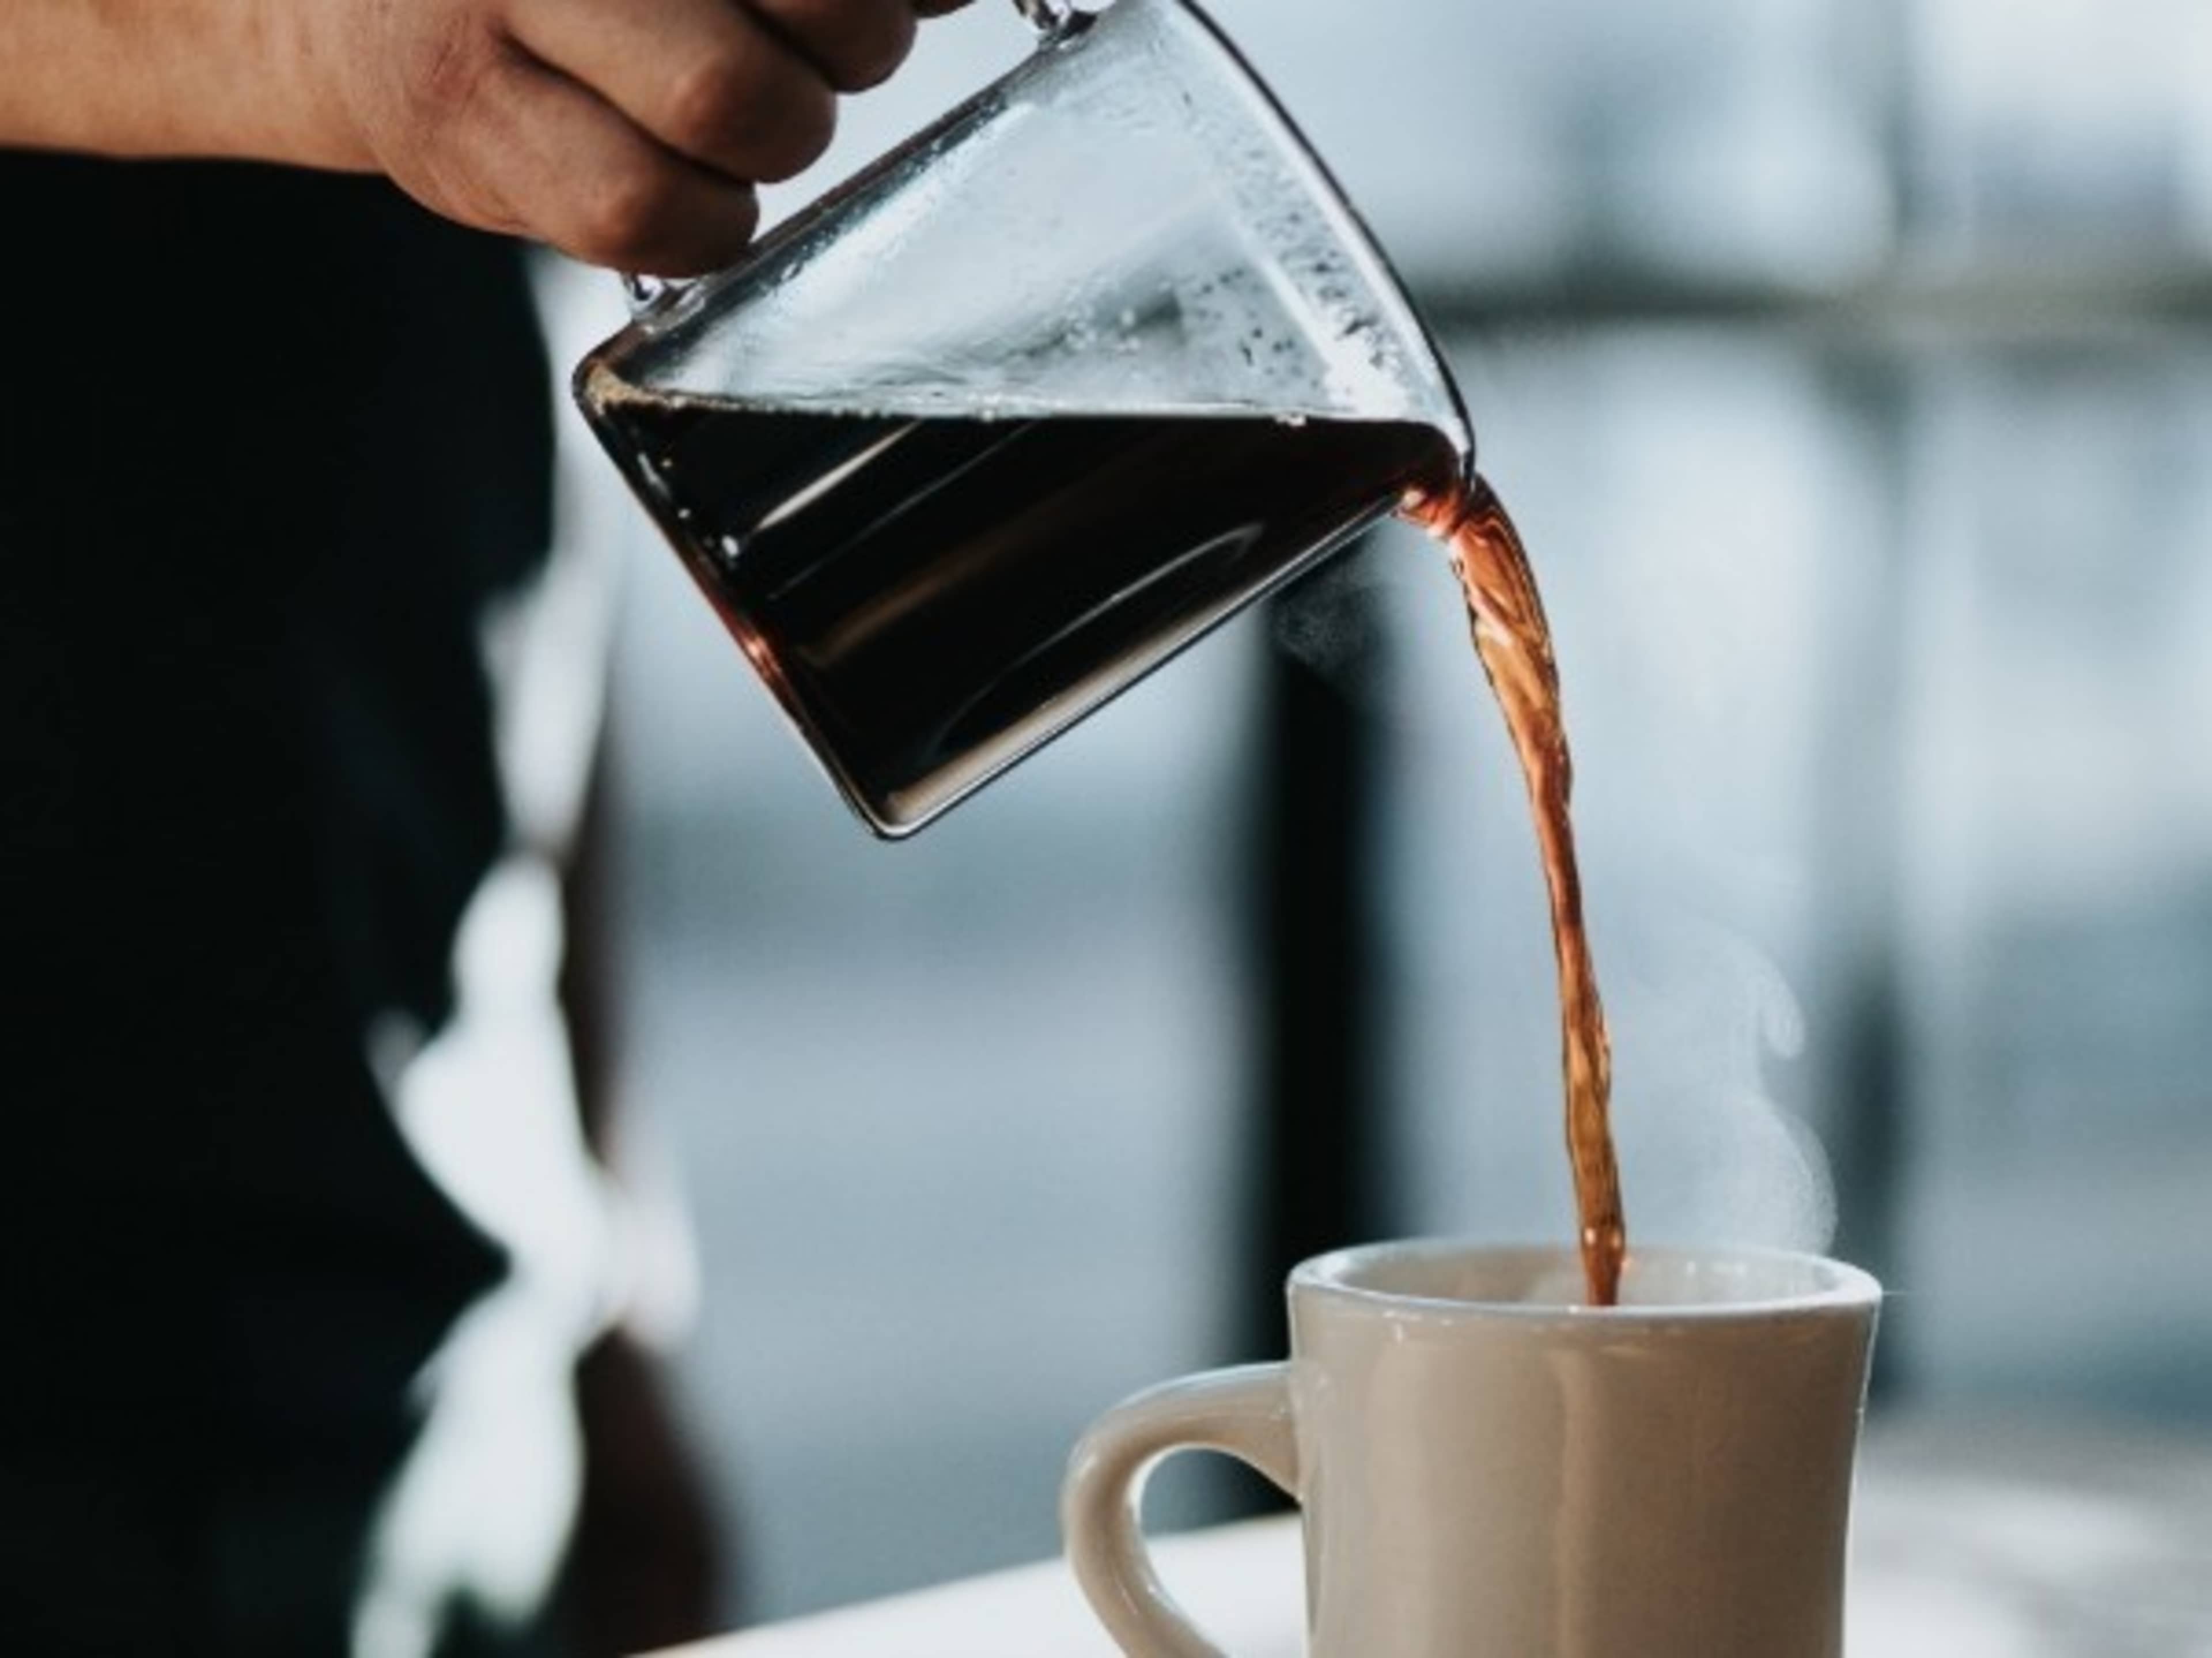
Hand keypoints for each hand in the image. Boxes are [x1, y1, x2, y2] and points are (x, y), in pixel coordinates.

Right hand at [282, 0, 974, 272]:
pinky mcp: (464, 130)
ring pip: (732, 101)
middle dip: (857, 44)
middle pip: (825, 2)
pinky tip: (694, 191)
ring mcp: (494, 5)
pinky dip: (707, 224)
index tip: (908, 3)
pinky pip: (647, 215)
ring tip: (746, 114)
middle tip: (819, 51)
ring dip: (783, 133)